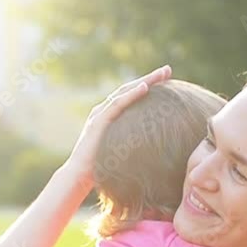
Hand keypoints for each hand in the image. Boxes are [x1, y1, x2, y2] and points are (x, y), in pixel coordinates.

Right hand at [62, 65, 171, 186]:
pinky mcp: (98, 122)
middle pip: (129, 89)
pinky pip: (117, 104)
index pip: (130, 96)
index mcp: (108, 116)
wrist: (78, 177)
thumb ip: (131, 146)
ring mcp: (99, 115)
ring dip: (144, 81)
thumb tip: (153, 151)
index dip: (147, 86)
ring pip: (124, 92)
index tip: (167, 80)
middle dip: (150, 78)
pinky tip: (145, 88)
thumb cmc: (100, 169)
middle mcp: (103, 111)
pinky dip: (131, 95)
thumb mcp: (120, 153)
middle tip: (168, 69)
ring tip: (162, 74)